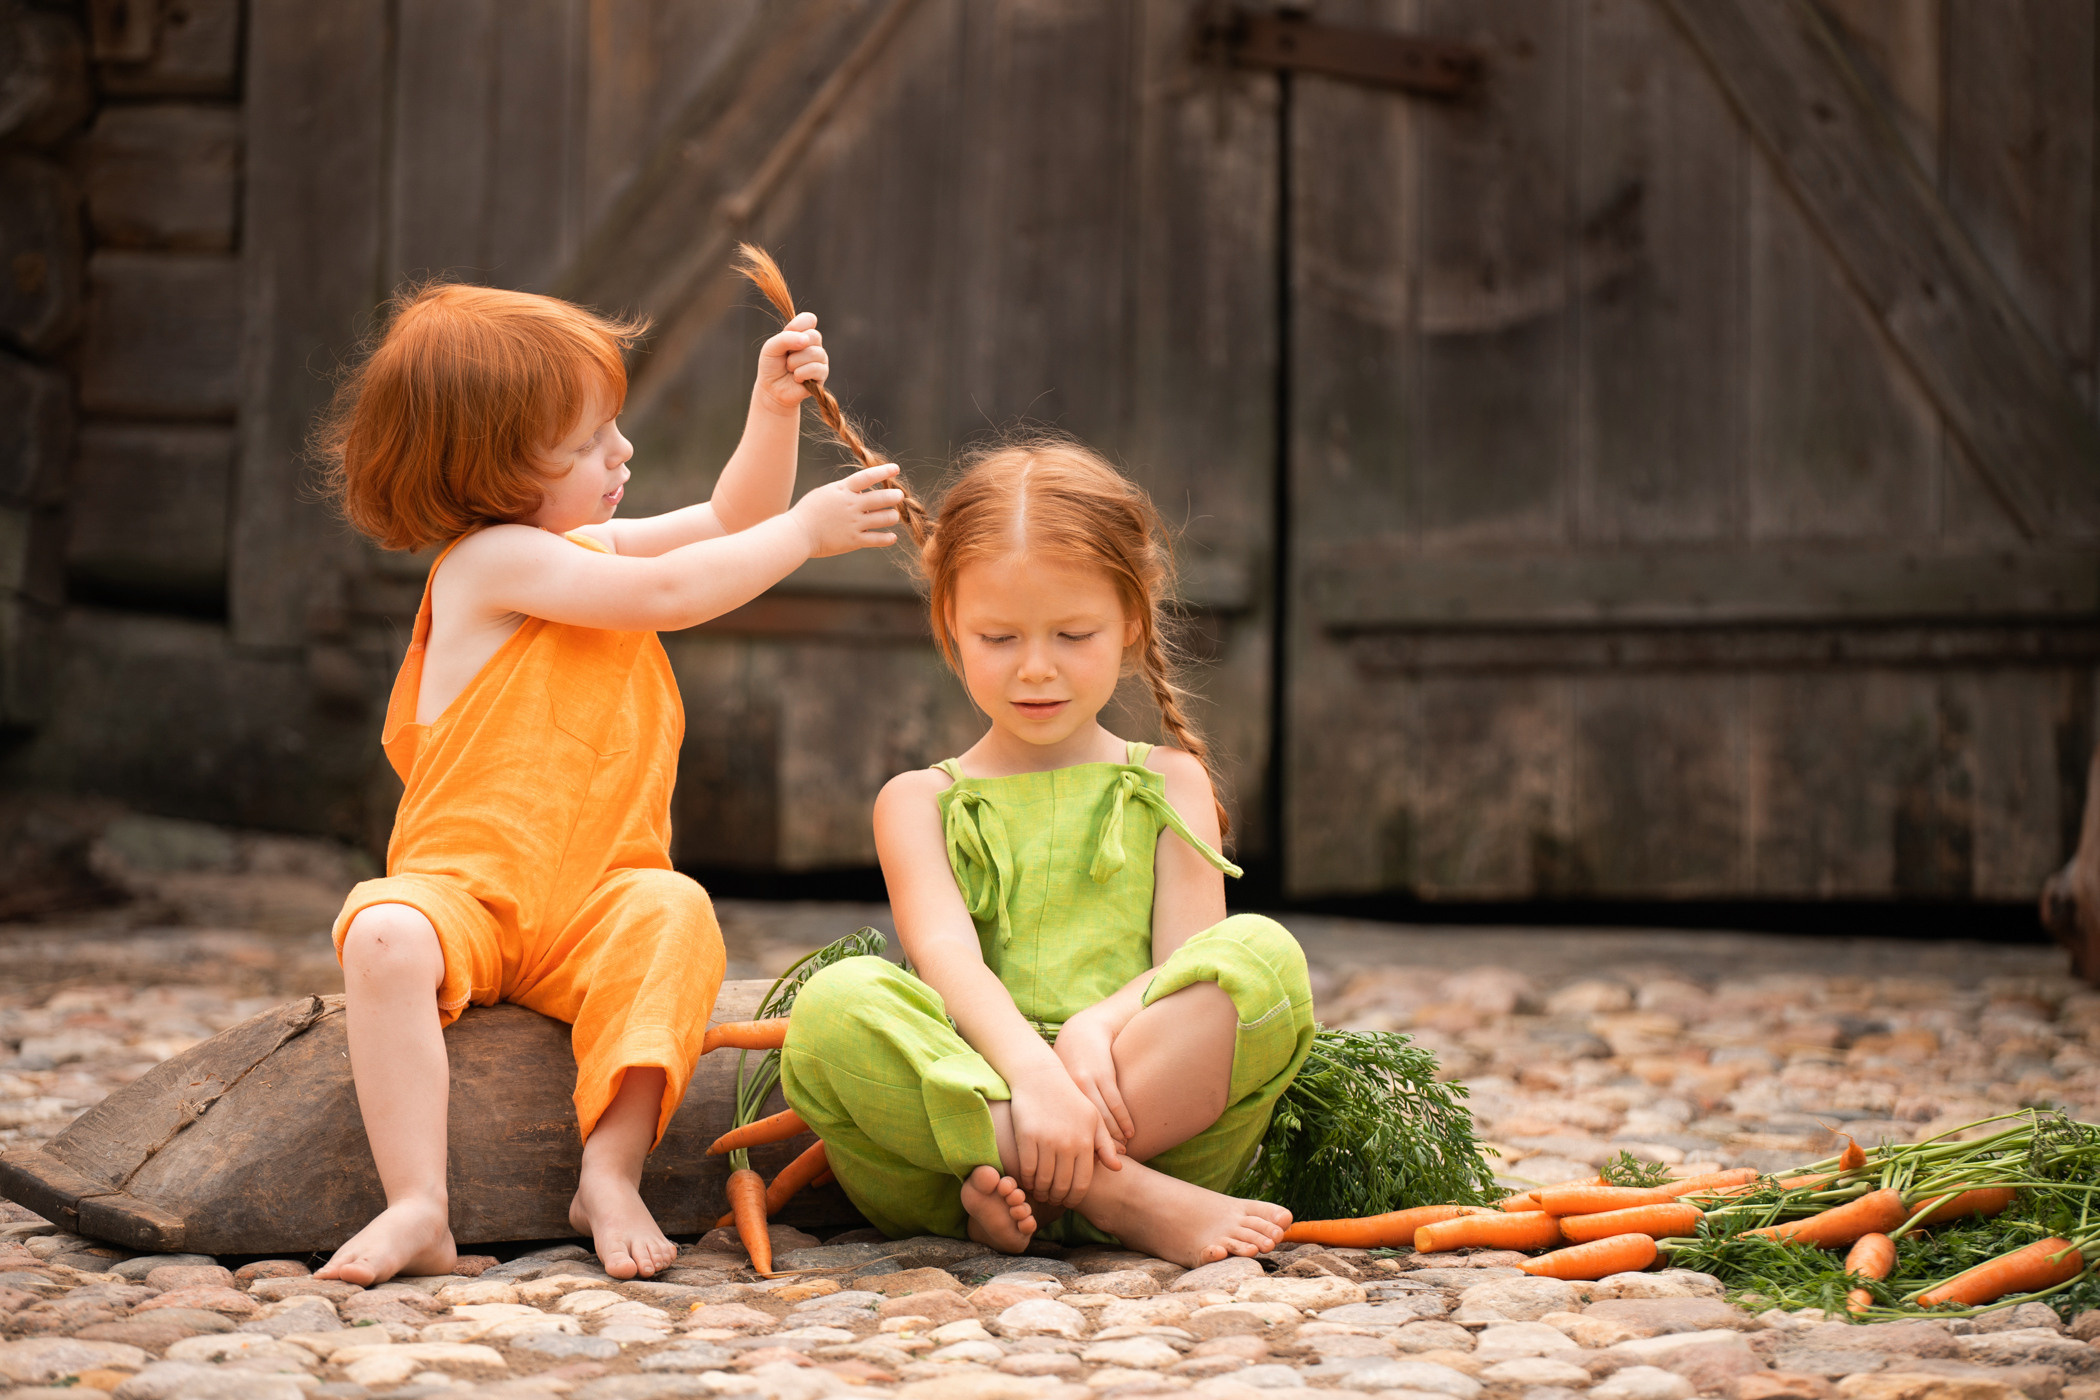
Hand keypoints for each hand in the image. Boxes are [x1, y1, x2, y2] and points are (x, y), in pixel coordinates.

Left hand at [755, 311, 827, 413]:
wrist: (772, 389)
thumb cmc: (771, 366)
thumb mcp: (771, 347)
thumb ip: (785, 338)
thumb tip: (806, 340)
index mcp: (802, 333)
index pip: (809, 319)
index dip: (799, 325)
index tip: (787, 333)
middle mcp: (814, 345)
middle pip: (814, 335)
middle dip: (795, 348)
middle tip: (787, 357)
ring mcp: (820, 359)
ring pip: (815, 353)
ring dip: (795, 363)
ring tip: (790, 369)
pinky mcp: (822, 375)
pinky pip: (816, 369)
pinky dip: (801, 374)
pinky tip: (797, 378)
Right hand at [790, 463, 903, 557]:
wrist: (797, 533)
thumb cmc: (809, 512)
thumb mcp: (826, 493)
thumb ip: (845, 490)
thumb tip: (864, 491)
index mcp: (843, 490)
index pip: (867, 477)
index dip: (883, 471)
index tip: (896, 469)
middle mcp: (851, 505)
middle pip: (881, 498)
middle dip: (894, 496)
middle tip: (899, 496)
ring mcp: (854, 523)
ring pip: (884, 518)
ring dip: (892, 516)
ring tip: (893, 516)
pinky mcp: (854, 541)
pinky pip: (877, 539)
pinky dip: (887, 538)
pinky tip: (892, 537)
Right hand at [1007, 1062, 1121, 1208]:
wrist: (1041, 1077)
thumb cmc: (1070, 1100)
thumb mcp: (1093, 1119)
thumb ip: (1106, 1144)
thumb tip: (1118, 1168)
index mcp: (1086, 1141)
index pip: (1082, 1183)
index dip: (1074, 1198)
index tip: (1068, 1200)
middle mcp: (1068, 1143)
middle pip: (1062, 1186)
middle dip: (1057, 1198)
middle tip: (1053, 1199)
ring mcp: (1047, 1140)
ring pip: (1044, 1181)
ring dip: (1041, 1192)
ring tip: (1041, 1192)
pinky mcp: (1027, 1136)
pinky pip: (1027, 1169)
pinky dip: (1027, 1180)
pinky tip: (1028, 1180)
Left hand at [1054, 1014, 1134, 1153]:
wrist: (1082, 1030)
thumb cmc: (1070, 1062)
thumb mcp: (1061, 1084)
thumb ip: (1062, 1107)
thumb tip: (1061, 1138)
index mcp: (1058, 1096)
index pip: (1069, 1129)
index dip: (1080, 1148)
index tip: (1089, 1165)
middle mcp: (1072, 1091)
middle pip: (1086, 1128)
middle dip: (1099, 1147)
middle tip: (1110, 1163)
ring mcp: (1089, 1083)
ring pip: (1103, 1118)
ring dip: (1114, 1137)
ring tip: (1122, 1151)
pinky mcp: (1104, 1075)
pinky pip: (1115, 1103)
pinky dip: (1123, 1120)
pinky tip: (1129, 1133)